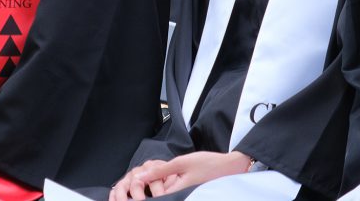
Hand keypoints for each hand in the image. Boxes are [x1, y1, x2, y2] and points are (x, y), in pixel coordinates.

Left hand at [109, 151, 251, 199]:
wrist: (230, 167)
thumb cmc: (207, 163)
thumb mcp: (181, 162)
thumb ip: (160, 170)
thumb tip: (141, 175)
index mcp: (178, 191)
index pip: (156, 199)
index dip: (141, 197)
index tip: (128, 195)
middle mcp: (182, 196)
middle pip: (160, 198)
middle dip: (147, 194)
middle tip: (130, 192)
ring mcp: (186, 195)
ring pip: (166, 195)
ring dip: (156, 190)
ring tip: (141, 186)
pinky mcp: (189, 193)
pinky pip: (173, 192)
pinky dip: (165, 187)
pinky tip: (160, 181)